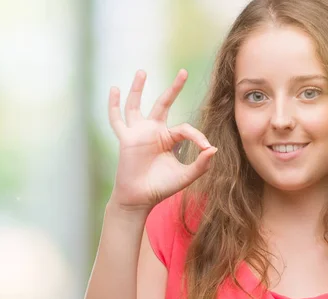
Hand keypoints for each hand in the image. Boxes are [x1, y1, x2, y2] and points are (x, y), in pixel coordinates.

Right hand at [108, 69, 217, 211]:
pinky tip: (114, 90)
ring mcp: (139, 133)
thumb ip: (201, 164)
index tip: (205, 147)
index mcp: (169, 138)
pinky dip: (114, 105)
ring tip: (142, 71)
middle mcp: (154, 131)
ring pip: (136, 105)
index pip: (185, 128)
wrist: (140, 199)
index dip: (197, 136)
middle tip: (184, 72)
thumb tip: (214, 148)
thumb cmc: (161, 187)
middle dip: (174, 88)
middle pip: (164, 104)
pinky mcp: (126, 138)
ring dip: (138, 88)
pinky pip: (117, 120)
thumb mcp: (185, 176)